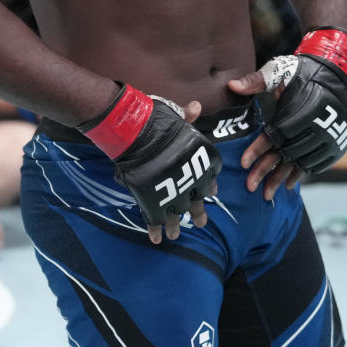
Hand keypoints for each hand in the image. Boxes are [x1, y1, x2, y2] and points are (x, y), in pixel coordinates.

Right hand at [79, 85, 219, 244]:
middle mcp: (192, 180)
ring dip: (177, 226)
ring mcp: (174, 194)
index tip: (209, 192)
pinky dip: (155, 231)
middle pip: (198, 201)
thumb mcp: (175, 116)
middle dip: (198, 212)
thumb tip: (197, 107)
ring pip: (178, 215)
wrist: (137, 133)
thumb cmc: (156, 120)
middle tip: (202, 222)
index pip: (209, 177)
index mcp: (201, 160)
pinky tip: (156, 239)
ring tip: (176, 234)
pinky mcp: (155, 203)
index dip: (208, 186)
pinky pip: (156, 220)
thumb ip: (186, 117)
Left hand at [229, 28, 346, 176]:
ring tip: (266, 194)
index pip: (275, 135)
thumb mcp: (278, 71)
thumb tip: (231, 86)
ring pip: (299, 163)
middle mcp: (316, 127)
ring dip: (281, 178)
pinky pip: (315, 164)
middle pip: (286, 154)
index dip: (258, 150)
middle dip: (266, 171)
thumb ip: (255, 81)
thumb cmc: (300, 73)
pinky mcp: (335, 144)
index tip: (243, 163)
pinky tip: (287, 184)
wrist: (332, 74)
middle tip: (250, 186)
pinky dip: (300, 174)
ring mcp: (328, 138)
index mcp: (300, 111)